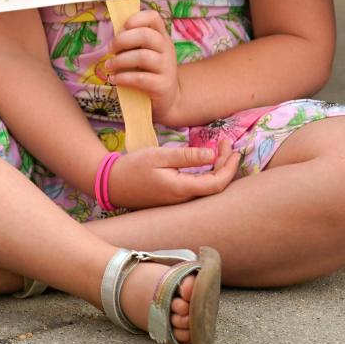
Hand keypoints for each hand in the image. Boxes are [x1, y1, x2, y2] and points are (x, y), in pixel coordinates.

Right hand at [106, 139, 239, 209]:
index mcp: (181, 190)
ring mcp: (178, 200)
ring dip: (217, 168)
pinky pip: (197, 188)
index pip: (216, 184)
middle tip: (226, 143)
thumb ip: (186, 156)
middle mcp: (183, 199)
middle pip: (215, 186)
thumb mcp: (160, 156)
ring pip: (206, 187)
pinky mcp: (173, 198)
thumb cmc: (133, 167)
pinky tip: (206, 160)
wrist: (111, 183)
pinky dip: (206, 173)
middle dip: (225, 164)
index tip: (233, 150)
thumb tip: (211, 154)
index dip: (229, 168)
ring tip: (220, 148)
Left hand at [107, 10, 182, 123]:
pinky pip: (140, 78)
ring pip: (142, 56)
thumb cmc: (150, 72)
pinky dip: (123, 77)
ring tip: (109, 66)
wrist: (168, 99)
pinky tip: (114, 79)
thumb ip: (133, 43)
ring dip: (119, 60)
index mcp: (162, 37)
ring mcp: (167, 67)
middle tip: (110, 49)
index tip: (122, 28)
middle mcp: (167, 49)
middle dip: (122, 40)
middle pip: (145, 35)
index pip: (153, 17)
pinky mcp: (162, 85)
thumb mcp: (144, 53)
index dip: (136, 19)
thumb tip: (114, 36)